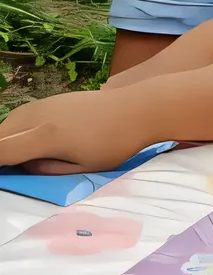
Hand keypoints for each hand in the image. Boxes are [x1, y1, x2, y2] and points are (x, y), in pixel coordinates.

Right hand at [0, 89, 146, 171]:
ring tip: (15, 159)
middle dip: (0, 154)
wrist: (137, 108)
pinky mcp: (48, 99)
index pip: (1, 151)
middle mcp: (36, 117)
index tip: (2, 175)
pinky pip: (18, 116)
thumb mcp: (83, 166)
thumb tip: (22, 167)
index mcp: (44, 137)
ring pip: (6, 124)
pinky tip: (25, 142)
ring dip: (4, 141)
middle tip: (10, 170)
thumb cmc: (115, 143)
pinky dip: (13, 130)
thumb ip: (48, 169)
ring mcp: (41, 104)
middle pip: (0, 136)